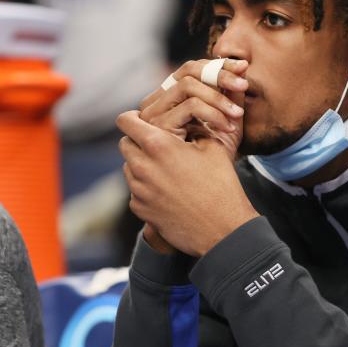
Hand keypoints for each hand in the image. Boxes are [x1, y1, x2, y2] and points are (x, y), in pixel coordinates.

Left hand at [117, 111, 258, 256]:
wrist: (222, 229)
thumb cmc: (221, 186)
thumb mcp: (213, 147)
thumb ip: (191, 129)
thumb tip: (183, 121)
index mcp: (158, 146)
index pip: (126, 121)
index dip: (133, 117)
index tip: (142, 119)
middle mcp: (142, 167)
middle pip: (125, 143)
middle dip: (138, 140)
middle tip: (158, 144)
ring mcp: (138, 190)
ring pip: (129, 167)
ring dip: (142, 163)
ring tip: (167, 168)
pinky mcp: (140, 209)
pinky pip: (136, 190)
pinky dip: (146, 186)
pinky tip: (168, 190)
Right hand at [139, 58, 246, 156]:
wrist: (209, 193)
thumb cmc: (216, 161)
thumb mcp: (228, 123)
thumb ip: (232, 96)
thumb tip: (241, 66)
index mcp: (170, 99)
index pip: (191, 69)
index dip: (218, 64)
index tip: (243, 68)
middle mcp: (156, 103)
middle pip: (187, 71)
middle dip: (220, 74)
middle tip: (243, 86)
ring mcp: (153, 115)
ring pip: (187, 85)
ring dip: (218, 97)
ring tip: (237, 114)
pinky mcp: (157, 128)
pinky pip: (189, 106)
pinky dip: (213, 112)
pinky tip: (227, 126)